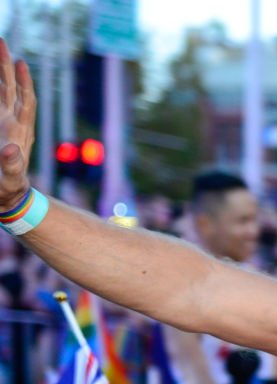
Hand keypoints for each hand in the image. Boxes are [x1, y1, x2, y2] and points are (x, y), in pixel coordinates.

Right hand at [0, 40, 35, 211]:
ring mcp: (5, 125)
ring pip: (3, 93)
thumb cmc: (9, 189)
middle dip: (7, 67)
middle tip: (1, 42)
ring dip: (0, 73)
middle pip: (12, 89)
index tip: (20, 62)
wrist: (8, 196)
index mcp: (20, 131)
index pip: (24, 100)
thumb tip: (11, 150)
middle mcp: (14, 123)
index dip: (23, 82)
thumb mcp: (11, 180)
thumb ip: (12, 166)